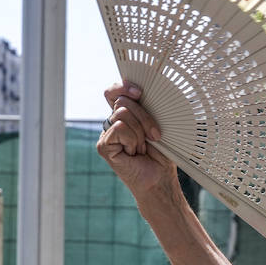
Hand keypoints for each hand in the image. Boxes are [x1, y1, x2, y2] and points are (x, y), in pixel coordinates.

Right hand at [96, 80, 177, 199]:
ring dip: (140, 132)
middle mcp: (113, 122)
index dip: (123, 87)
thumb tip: (140, 91)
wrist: (160, 177)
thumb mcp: (157, 123)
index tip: (140, 93)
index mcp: (125, 114)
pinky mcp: (103, 145)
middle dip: (144, 117)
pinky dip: (132, 140)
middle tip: (153, 136)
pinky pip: (119, 128)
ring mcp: (106, 134)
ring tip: (142, 148)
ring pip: (122, 113)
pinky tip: (133, 153)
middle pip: (123, 101)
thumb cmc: (162, 153)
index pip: (114, 91)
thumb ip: (145, 106)